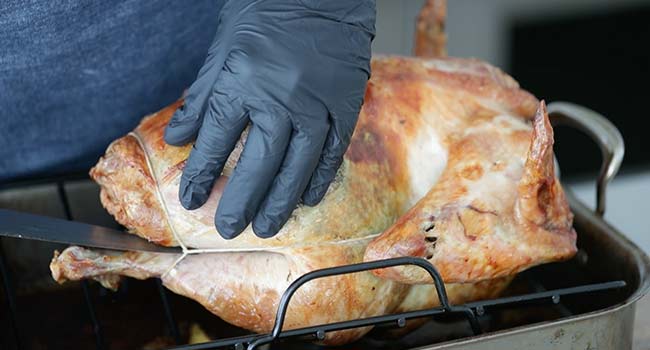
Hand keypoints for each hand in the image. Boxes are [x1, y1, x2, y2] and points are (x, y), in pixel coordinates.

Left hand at [164, 0, 375, 238]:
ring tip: (266, 227)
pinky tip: (308, 199)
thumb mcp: (222, 48)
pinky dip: (320, 178)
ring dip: (280, 201)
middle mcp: (280, 99)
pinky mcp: (345, 105)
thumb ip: (202, 96)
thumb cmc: (266, 12)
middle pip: (258, 164)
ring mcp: (317, 105)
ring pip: (297, 166)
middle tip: (230, 229)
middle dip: (240, 202)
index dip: (200, 174)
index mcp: (242, 81)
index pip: (215, 141)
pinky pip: (333, 152)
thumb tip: (178, 136)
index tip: (192, 200)